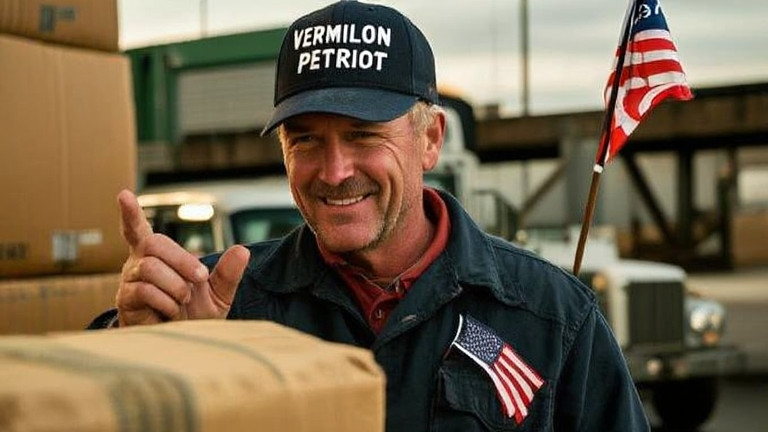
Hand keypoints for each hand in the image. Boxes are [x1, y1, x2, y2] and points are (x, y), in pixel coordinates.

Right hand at [115, 189, 249, 325]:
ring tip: (182, 301)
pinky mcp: (125, 301)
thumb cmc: (195, 315)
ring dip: (175, 285)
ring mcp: (129, 282)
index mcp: (157, 255)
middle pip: (153, 244)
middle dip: (182, 260)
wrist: (182, 345)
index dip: (130, 213)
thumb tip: (243, 250)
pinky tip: (170, 312)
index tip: (123, 195)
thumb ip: (229, 273)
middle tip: (199, 279)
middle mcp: (138, 263)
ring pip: (150, 268)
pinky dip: (165, 302)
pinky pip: (145, 291)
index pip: (138, 229)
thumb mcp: (218, 294)